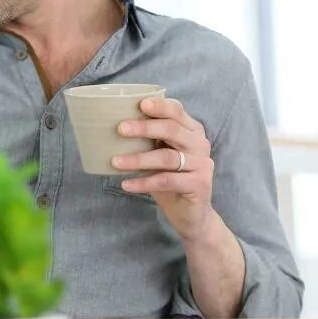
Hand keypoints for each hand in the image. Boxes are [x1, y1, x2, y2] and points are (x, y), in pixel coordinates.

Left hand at [112, 97, 215, 241]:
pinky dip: (144, 182)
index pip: (177, 112)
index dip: (160, 106)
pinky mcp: (199, 184)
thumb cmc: (171, 180)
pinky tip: (127, 184)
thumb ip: (149, 142)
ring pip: (167, 157)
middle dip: (145, 128)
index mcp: (192, 131)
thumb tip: (115, 128)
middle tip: (120, 128)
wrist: (191, 214)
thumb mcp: (160, 156)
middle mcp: (200, 144)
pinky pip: (167, 181)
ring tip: (115, 162)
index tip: (139, 104)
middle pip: (172, 130)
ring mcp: (202, 164)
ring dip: (139, 159)